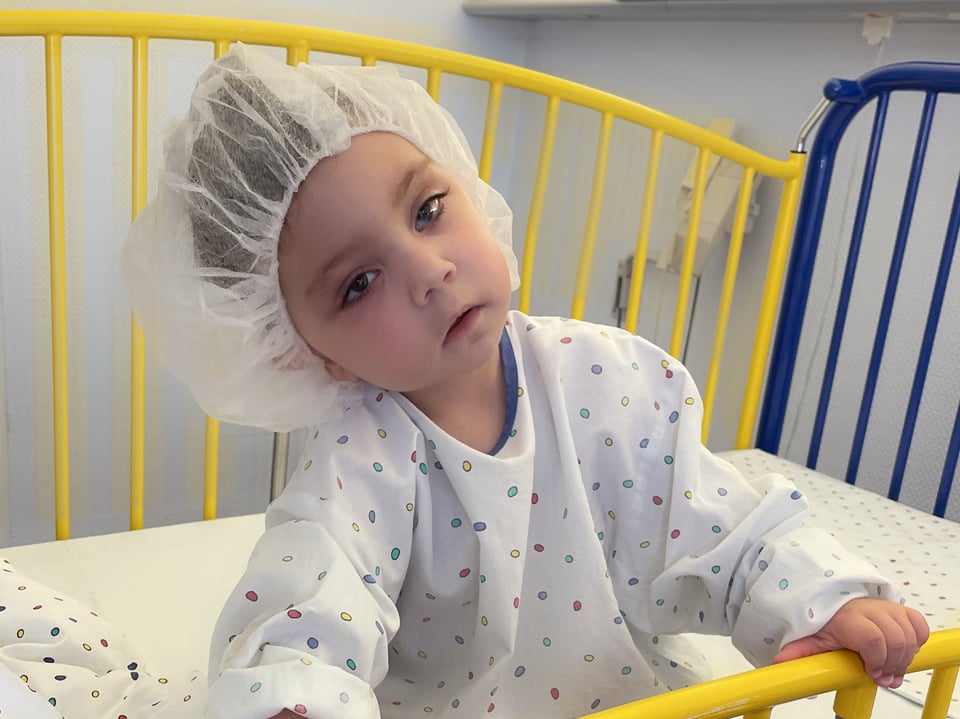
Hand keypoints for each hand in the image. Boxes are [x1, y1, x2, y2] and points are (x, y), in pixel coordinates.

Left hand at [772, 597, 928, 688]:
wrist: (836, 601)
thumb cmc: (827, 621)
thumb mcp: (812, 637)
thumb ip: (800, 652)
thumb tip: (780, 663)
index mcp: (847, 617)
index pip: (872, 637)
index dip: (877, 660)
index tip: (873, 674)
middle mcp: (869, 609)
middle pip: (895, 638)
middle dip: (893, 663)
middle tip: (884, 677)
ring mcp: (887, 607)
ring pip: (909, 633)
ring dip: (905, 657)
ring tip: (891, 669)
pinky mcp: (900, 608)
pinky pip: (918, 623)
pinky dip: (916, 639)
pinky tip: (902, 650)